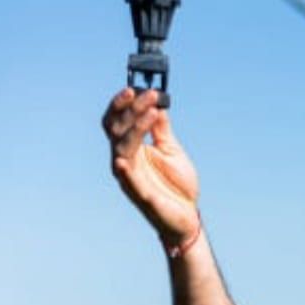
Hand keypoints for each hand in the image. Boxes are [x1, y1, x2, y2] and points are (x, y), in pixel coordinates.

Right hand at [101, 87, 200, 247]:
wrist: (188, 215)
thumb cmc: (176, 184)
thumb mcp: (171, 150)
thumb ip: (161, 129)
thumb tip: (158, 103)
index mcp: (132, 148)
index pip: (117, 121)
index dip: (122, 104)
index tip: (137, 88)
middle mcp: (126, 160)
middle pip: (116, 130)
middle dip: (131, 110)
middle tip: (150, 95)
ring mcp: (131, 178)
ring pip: (122, 148)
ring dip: (135, 128)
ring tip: (152, 112)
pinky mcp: (141, 196)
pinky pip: (129, 182)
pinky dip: (125, 171)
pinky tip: (122, 160)